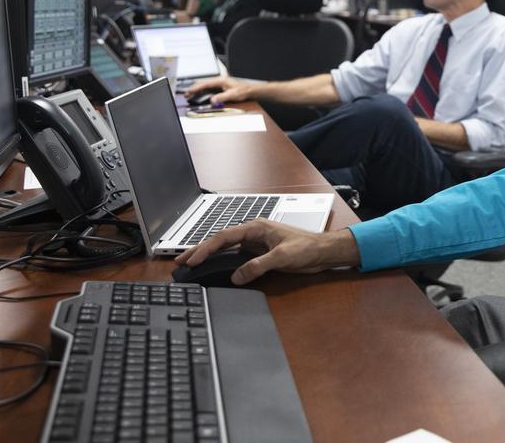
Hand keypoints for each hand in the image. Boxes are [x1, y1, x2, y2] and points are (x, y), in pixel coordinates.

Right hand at [174, 220, 358, 285]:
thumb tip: (237, 276)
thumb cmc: (308, 247)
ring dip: (210, 255)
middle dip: (200, 250)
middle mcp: (254, 233)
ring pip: (227, 248)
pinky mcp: (260, 253)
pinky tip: (215, 268)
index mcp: (257, 227)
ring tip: (192, 264)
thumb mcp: (282, 257)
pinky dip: (223, 261)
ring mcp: (256, 243)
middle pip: (221, 241)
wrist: (324, 251)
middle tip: (181, 260)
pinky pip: (236, 256)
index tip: (194, 259)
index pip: (225, 236)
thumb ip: (258, 266)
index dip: (207, 248)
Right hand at [184, 76, 252, 103]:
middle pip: (203, 84)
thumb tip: (212, 100)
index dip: (196, 87)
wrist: (251, 90)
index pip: (205, 83)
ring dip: (198, 91)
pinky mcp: (221, 87)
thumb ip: (221, 97)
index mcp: (221, 80)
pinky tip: (200, 95)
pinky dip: (203, 92)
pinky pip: (209, 89)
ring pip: (205, 86)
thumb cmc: (243, 90)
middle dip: (194, 89)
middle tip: (186, 94)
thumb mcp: (232, 95)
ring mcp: (220, 84)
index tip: (189, 91)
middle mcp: (219, 81)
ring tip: (190, 95)